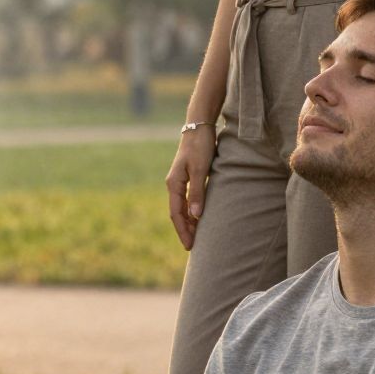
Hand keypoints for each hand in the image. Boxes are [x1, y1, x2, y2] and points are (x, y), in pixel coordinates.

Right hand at [166, 125, 216, 250]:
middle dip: (184, 230)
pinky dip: (191, 211)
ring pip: (181, 207)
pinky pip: (186, 200)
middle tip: (193, 247)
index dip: (182, 230)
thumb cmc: (200, 146)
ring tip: (196, 236)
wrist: (199, 127)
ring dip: (188, 222)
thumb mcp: (200, 169)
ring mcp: (180, 181)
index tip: (189, 246)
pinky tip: (198, 217)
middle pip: (177, 213)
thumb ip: (197, 192)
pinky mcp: (187, 177)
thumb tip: (195, 215)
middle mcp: (174, 184)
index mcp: (174, 184)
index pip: (176, 213)